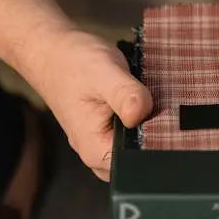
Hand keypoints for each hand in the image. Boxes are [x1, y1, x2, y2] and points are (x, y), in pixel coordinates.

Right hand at [21, 28, 151, 179]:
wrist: (52, 53)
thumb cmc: (73, 63)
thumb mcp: (103, 71)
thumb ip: (124, 94)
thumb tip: (141, 113)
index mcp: (95, 149)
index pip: (137, 164)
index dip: (158, 144)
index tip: (167, 119)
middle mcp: (98, 154)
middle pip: (142, 158)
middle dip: (158, 134)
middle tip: (159, 103)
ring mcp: (102, 145)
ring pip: (140, 147)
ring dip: (151, 124)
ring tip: (149, 98)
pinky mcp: (109, 133)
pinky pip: (134, 136)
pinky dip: (144, 119)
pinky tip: (143, 100)